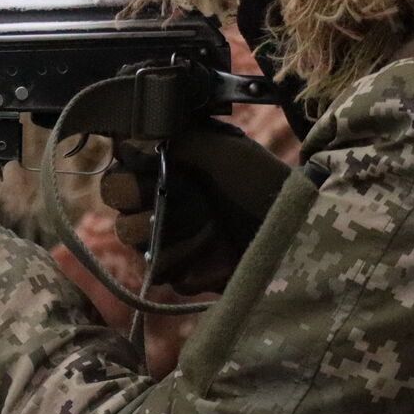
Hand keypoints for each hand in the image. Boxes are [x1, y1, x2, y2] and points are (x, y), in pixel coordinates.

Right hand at [101, 120, 290, 293]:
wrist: (297, 226)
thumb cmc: (261, 181)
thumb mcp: (223, 150)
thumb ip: (174, 139)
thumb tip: (129, 142)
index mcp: (162, 170)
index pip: (116, 176)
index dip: (129, 176)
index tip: (153, 171)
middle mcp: (158, 204)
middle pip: (117, 210)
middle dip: (148, 204)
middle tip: (188, 200)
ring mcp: (169, 242)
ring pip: (134, 242)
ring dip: (174, 234)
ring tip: (211, 226)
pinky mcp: (184, 273)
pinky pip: (165, 274)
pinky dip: (193, 261)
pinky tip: (220, 252)